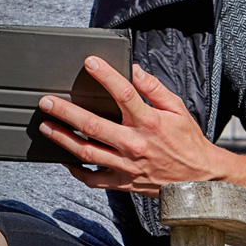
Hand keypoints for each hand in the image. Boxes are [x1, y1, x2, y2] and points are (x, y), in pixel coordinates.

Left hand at [37, 57, 234, 196]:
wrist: (199, 180)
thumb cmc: (188, 143)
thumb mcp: (178, 110)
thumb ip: (155, 89)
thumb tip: (135, 71)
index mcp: (149, 123)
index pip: (124, 94)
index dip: (106, 76)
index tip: (90, 63)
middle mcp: (134, 144)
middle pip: (93, 125)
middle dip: (66, 112)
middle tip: (47, 102)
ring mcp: (126, 166)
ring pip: (86, 152)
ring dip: (63, 138)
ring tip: (46, 126)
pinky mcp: (122, 182)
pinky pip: (93, 179)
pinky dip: (76, 170)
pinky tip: (65, 158)